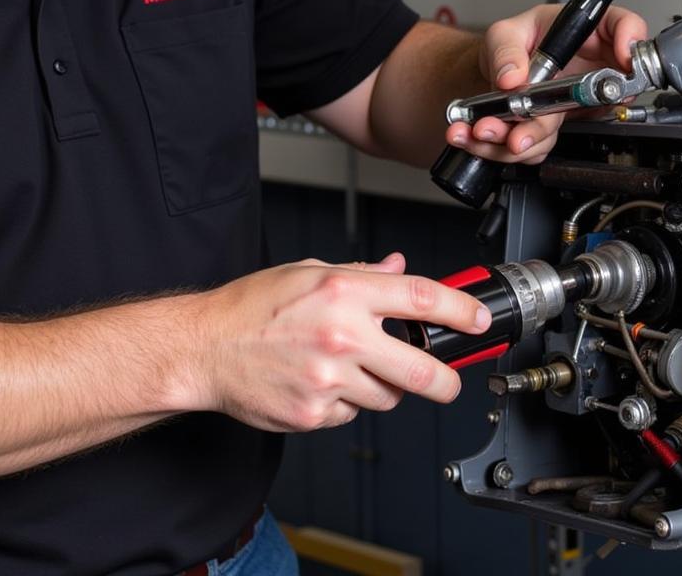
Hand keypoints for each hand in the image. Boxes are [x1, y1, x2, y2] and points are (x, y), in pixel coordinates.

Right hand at [186, 253, 490, 430]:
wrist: (203, 349)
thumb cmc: (252, 306)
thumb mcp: (310, 270)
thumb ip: (361, 273)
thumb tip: (398, 268)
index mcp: (345, 292)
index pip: (421, 298)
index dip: (461, 310)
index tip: (478, 320)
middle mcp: (342, 336)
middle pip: (422, 370)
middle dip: (446, 379)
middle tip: (449, 379)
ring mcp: (329, 380)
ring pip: (388, 397)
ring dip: (385, 387)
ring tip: (354, 367)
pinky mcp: (314, 414)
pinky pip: (352, 413)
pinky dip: (348, 402)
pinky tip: (323, 382)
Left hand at [445, 3, 647, 164]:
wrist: (495, 73)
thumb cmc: (512, 43)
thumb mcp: (503, 33)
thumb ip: (507, 50)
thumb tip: (513, 75)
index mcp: (584, 33)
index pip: (623, 26)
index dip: (630, 42)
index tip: (622, 60)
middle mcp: (588, 69)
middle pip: (597, 93)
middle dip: (549, 118)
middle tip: (518, 130)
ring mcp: (572, 101)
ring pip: (559, 129)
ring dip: (517, 139)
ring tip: (483, 131)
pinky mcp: (553, 125)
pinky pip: (537, 145)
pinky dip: (500, 147)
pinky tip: (476, 137)